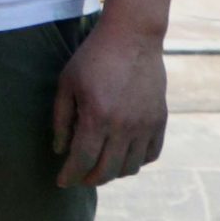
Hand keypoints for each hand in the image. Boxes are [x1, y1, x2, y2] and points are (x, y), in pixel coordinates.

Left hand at [54, 20, 167, 185]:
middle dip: (89, 179)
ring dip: (112, 173)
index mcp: (96, 116)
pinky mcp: (160, 122)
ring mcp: (145, 126)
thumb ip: (61, 118)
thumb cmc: (93, 57)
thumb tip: (60, 150)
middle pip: (107, 170)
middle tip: (78, 178)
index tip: (61, 182)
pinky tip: (122, 156)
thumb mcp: (67, 82)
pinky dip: (136, 162)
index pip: (82, 160)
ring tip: (99, 167)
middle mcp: (123, 127)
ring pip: (130, 168)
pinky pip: (150, 155)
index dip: (70, 175)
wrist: (132, 38)